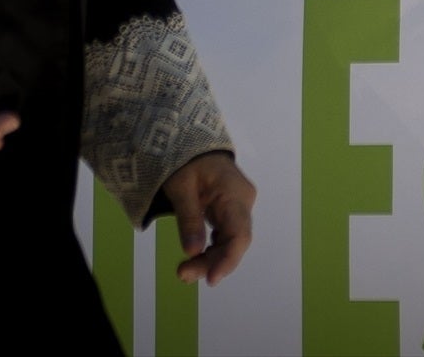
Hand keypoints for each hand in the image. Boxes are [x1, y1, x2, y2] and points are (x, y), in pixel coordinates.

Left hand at [161, 150, 254, 285]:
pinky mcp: (230, 211)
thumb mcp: (180, 187)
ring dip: (210, 259)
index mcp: (235, 193)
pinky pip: (225, 235)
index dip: (228, 260)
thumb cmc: (184, 159)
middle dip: (212, 263)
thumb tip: (193, 253)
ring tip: (184, 271)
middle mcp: (243, 202)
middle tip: (182, 274)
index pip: (240, 234)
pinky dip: (211, 249)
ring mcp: (238, 207)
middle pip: (235, 241)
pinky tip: (196, 258)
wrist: (189, 143)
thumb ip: (188, 219)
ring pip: (230, 242)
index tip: (211, 280)